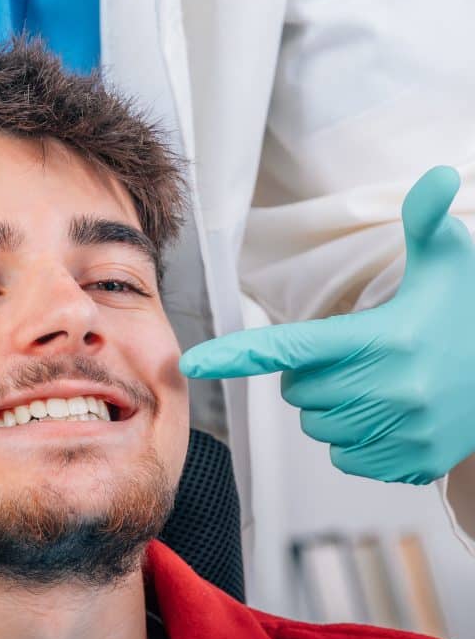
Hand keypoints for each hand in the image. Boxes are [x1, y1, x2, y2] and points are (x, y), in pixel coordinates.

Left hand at [179, 166, 474, 483]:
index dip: (237, 354)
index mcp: (384, 339)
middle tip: (351, 355)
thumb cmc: (471, 315)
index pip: (291, 347)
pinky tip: (386, 414)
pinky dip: (353, 438)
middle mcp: (390, 390)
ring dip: (330, 405)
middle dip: (311, 374)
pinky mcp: (411, 464)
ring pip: (318, 426)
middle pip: (299, 391)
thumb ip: (428, 222)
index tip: (192, 362)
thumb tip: (440, 174)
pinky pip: (343, 457)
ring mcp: (402, 433)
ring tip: (372, 383)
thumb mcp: (451, 263)